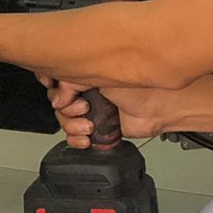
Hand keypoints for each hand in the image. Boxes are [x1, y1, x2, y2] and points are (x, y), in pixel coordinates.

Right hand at [39, 76, 174, 148]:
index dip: (54, 88)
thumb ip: (74, 82)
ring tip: (89, 124)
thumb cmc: (141, 86)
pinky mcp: (98, 129)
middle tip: (82, 107)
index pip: (58, 81)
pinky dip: (76, 139)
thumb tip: (57, 97)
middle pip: (58, 104)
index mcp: (88, 73)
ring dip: (72, 125)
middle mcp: (88, 91)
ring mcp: (93, 111)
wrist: (159, 109)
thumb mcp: (101, 75)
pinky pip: (76, 137)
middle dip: (66, 110)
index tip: (53, 89)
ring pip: (65, 122)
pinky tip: (87, 136)